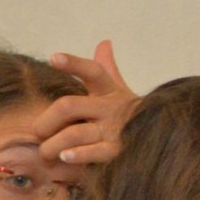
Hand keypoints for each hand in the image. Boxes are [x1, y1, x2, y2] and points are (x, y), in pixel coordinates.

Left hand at [21, 42, 135, 170]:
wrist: (161, 138)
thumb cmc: (129, 114)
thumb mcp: (119, 90)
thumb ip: (108, 68)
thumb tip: (105, 43)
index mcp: (109, 90)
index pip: (93, 71)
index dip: (73, 64)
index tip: (53, 58)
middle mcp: (111, 107)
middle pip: (68, 106)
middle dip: (46, 121)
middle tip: (37, 133)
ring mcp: (114, 129)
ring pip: (73, 133)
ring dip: (52, 144)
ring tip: (45, 152)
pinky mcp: (118, 151)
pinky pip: (94, 152)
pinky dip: (77, 155)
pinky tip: (64, 156)